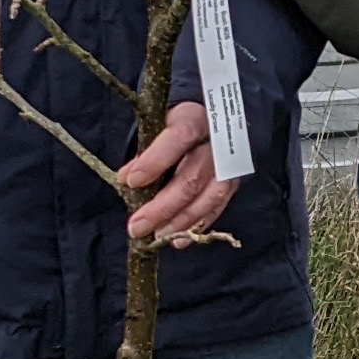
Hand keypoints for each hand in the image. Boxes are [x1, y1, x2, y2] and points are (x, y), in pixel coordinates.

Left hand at [119, 98, 236, 245]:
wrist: (213, 121)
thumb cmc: (178, 124)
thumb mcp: (160, 126)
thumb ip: (144, 152)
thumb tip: (125, 178)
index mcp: (195, 118)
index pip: (177, 138)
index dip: (154, 161)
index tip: (130, 181)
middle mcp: (216, 143)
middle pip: (192, 177)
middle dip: (162, 206)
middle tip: (137, 226)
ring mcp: (228, 166)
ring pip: (208, 197)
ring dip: (179, 221)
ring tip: (156, 236)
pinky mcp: (233, 183)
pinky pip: (217, 208)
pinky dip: (196, 225)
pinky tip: (177, 239)